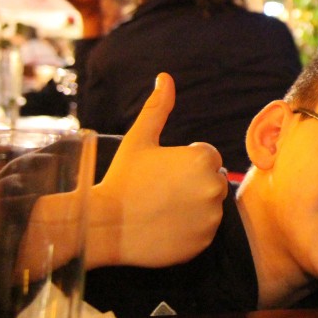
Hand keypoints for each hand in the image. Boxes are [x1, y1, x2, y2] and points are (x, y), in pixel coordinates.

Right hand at [87, 73, 226, 268]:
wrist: (103, 226)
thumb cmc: (121, 179)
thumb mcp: (139, 139)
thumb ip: (158, 108)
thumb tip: (166, 77)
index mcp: (203, 159)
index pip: (207, 158)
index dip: (183, 165)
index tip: (161, 174)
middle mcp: (214, 187)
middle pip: (212, 180)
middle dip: (192, 184)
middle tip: (161, 193)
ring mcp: (211, 216)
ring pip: (210, 206)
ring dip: (194, 206)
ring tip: (162, 209)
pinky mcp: (205, 240)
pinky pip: (205, 230)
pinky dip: (191, 229)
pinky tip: (166, 227)